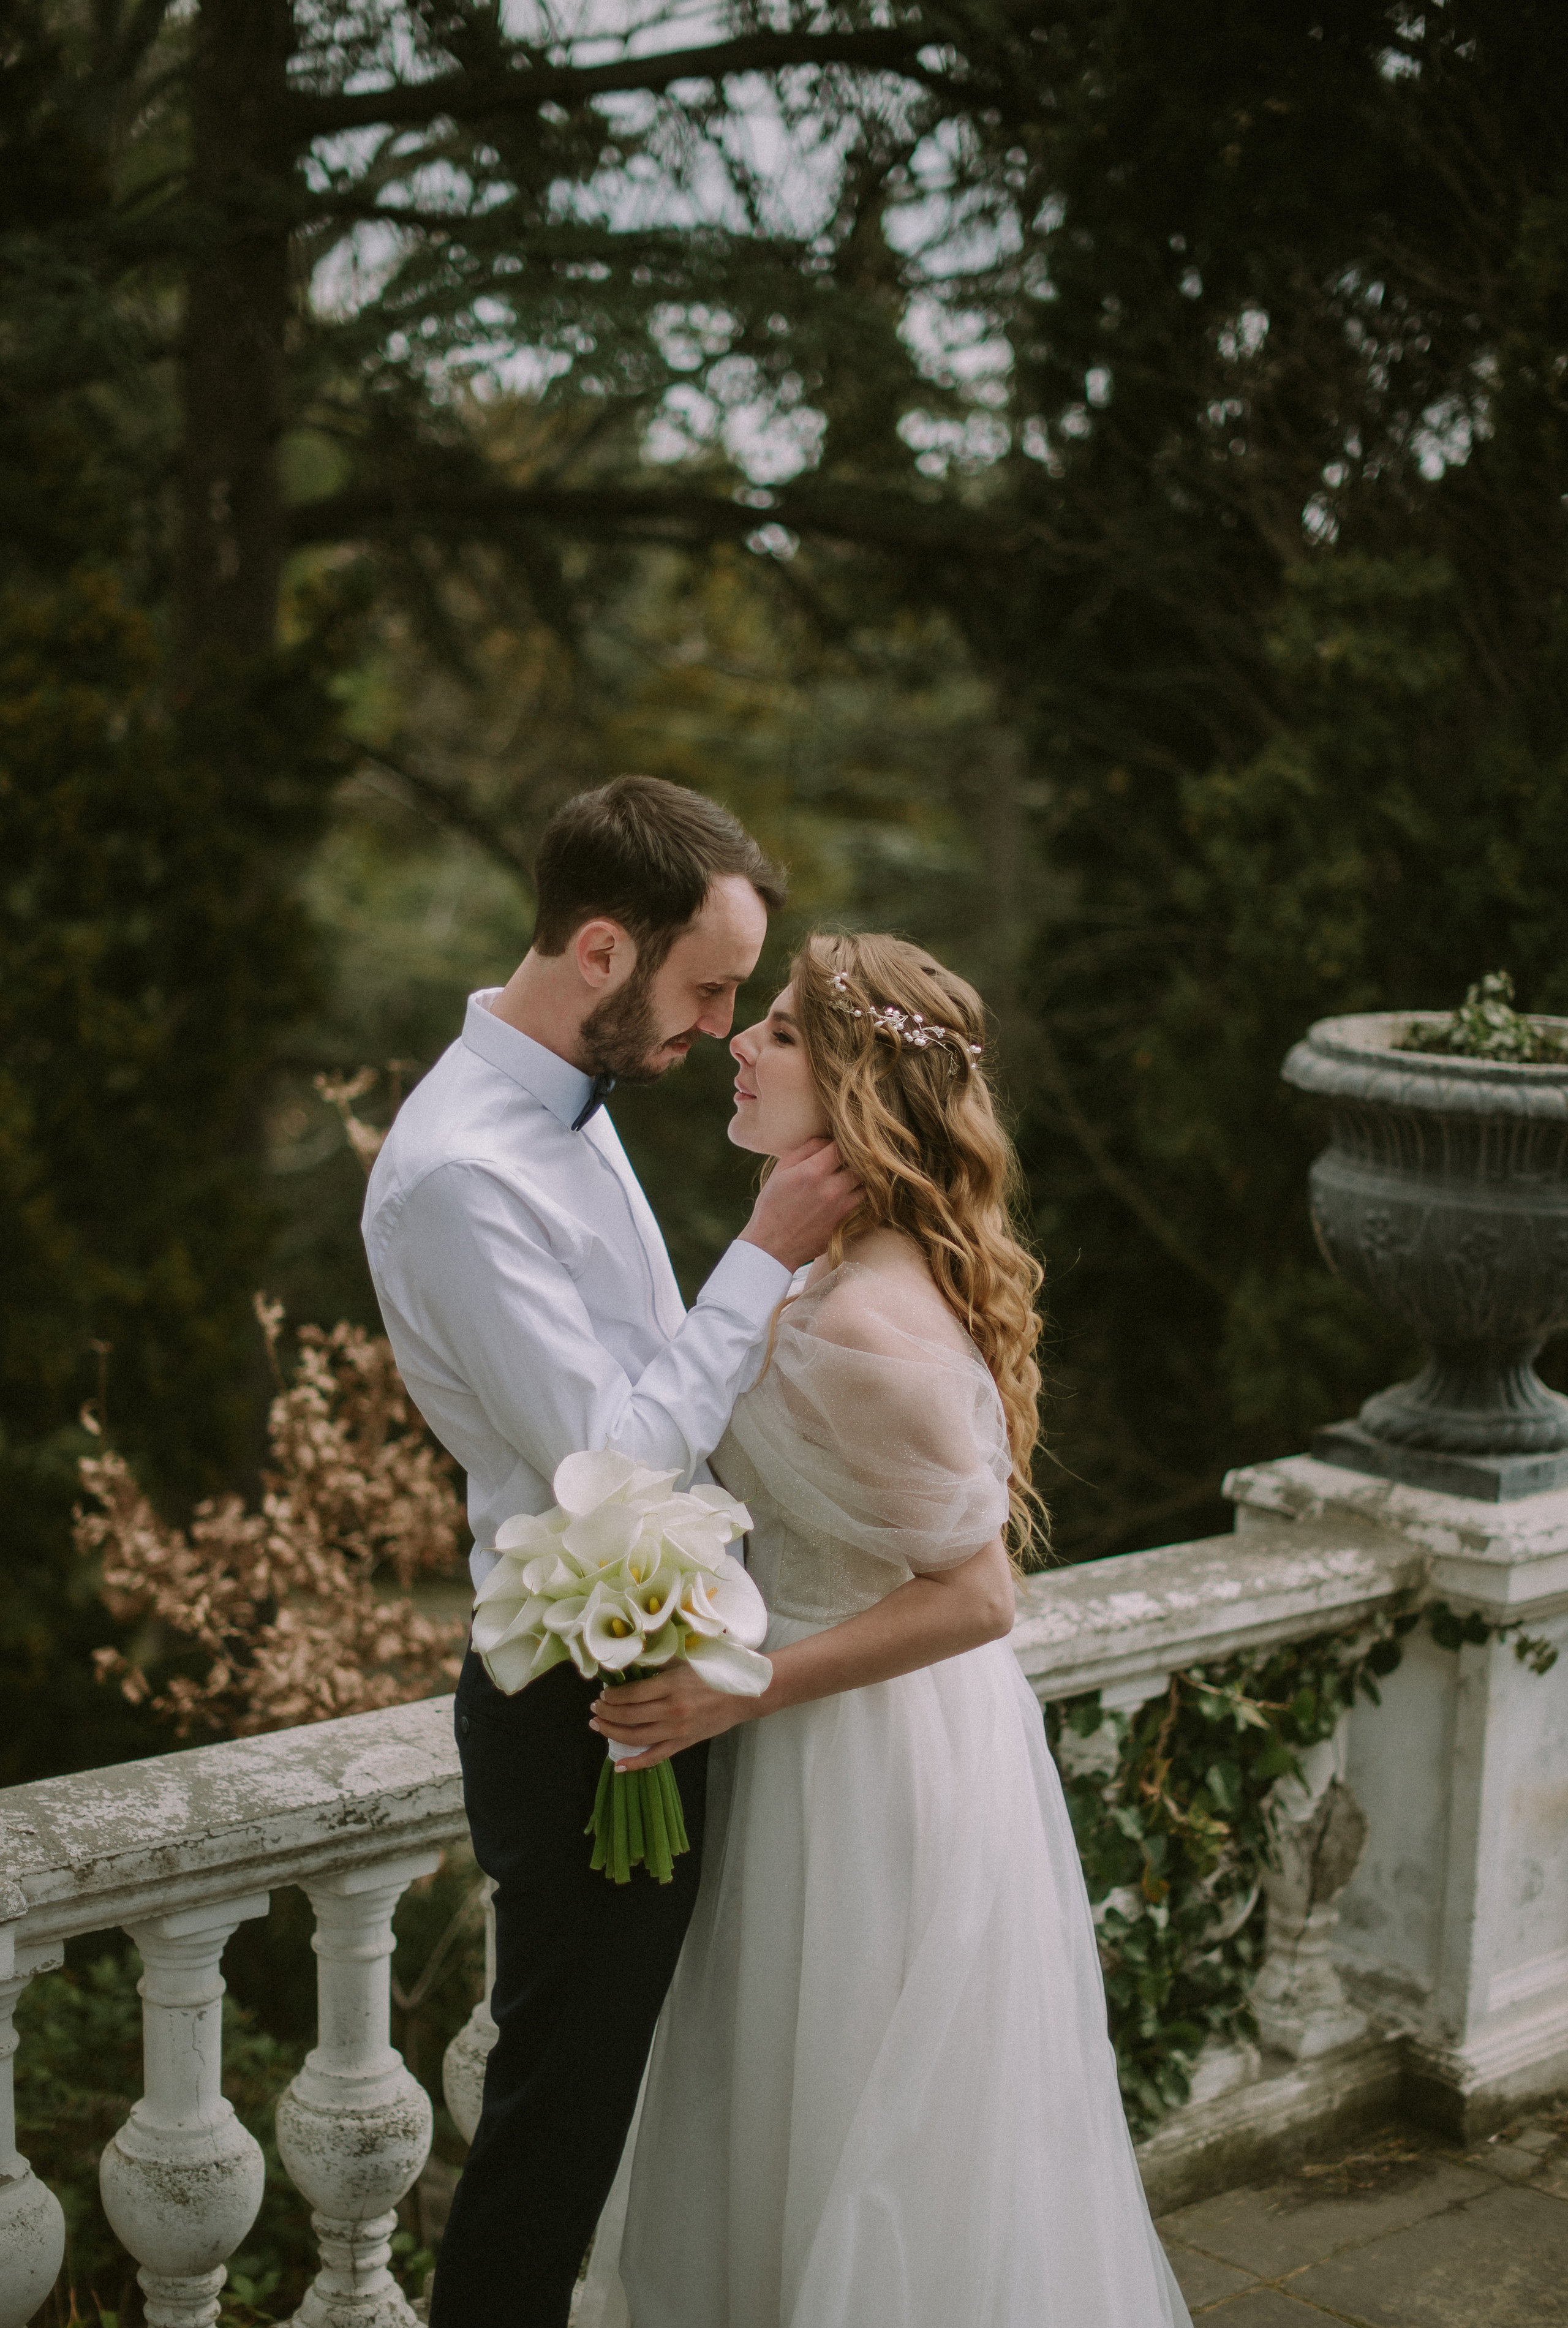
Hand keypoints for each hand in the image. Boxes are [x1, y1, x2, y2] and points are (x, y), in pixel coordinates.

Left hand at [589, 1664, 754, 1771]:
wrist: (744, 1695)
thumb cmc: (715, 1673)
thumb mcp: (686, 1661)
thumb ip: (659, 1663)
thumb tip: (630, 1662)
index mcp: (671, 1685)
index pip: (631, 1694)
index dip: (612, 1696)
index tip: (603, 1693)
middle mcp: (672, 1710)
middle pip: (628, 1716)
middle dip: (606, 1713)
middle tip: (594, 1709)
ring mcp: (677, 1730)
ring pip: (636, 1737)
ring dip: (612, 1733)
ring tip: (598, 1726)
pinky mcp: (684, 1743)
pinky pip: (655, 1757)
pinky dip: (636, 1763)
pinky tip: (619, 1765)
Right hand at [739, 1137, 859, 1271]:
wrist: (772, 1247)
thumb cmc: (772, 1206)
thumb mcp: (780, 1171)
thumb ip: (805, 1150)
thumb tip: (826, 1139)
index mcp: (813, 1172)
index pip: (842, 1146)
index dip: (840, 1142)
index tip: (836, 1145)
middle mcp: (832, 1189)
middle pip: (860, 1164)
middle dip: (854, 1159)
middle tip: (846, 1160)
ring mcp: (841, 1209)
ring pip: (866, 1185)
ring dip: (860, 1178)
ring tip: (849, 1176)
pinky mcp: (845, 1224)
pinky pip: (862, 1204)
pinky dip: (859, 1196)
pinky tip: (848, 1195)